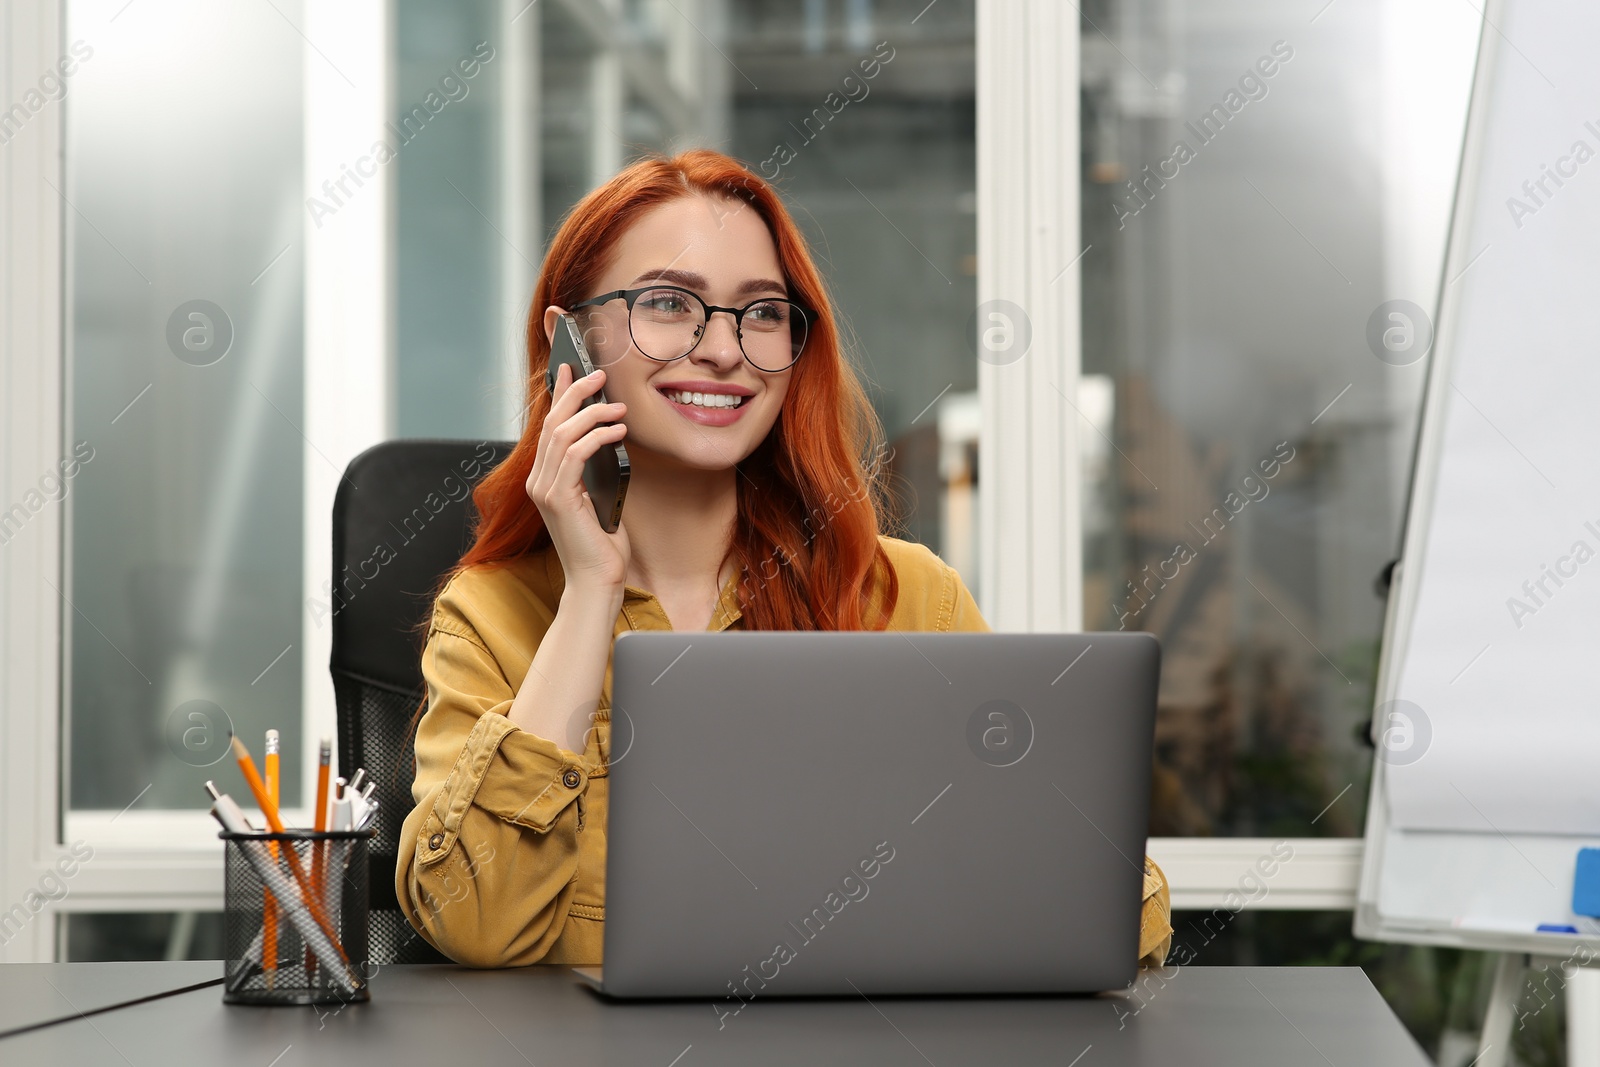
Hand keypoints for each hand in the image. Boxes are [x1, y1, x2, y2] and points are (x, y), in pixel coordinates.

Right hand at [525, 362, 630, 594]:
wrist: (596, 581)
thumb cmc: (602, 544)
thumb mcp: (599, 497)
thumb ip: (595, 469)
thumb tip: (609, 436)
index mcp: (545, 479)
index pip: (550, 428)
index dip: (559, 395)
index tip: (571, 370)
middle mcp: (538, 481)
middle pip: (552, 423)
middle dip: (575, 393)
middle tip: (599, 375)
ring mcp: (544, 490)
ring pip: (563, 435)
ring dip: (593, 414)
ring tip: (619, 407)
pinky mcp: (558, 498)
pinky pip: (575, 454)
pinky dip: (598, 437)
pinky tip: (618, 432)